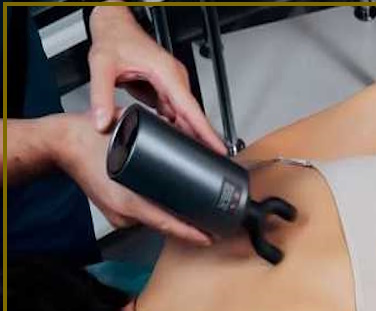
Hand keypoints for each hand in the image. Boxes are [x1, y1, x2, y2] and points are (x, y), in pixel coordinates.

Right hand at [53, 112, 211, 244]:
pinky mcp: (117, 214)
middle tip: (212, 225)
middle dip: (188, 226)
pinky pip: (145, 217)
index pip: (166, 223)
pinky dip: (160, 213)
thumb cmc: (91, 139)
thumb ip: (158, 141)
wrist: (64, 145)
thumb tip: (188, 141)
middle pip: (164, 225)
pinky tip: (173, 206)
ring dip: (174, 218)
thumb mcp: (129, 137)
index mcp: (128, 201)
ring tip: (197, 214)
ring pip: (155, 221)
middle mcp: (124, 214)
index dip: (190, 233)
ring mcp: (119, 217)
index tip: (208, 238)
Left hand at [88, 6, 224, 153]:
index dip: (205, 130)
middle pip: (193, 116)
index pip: (191, 108)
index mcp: (167, 73)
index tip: (218, 148)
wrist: (113, 26)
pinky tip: (176, 141)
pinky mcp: (165, 91)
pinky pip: (175, 114)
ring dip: (188, 135)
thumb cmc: (114, 38)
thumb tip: (103, 122)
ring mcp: (171, 86)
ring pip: (184, 117)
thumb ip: (100, 95)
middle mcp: (174, 80)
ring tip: (192, 157)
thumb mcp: (101, 65)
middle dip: (201, 139)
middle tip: (205, 162)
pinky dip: (177, 128)